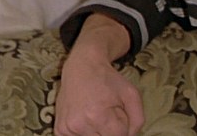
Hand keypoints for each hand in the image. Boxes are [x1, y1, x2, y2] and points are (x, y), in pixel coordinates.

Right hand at [54, 15, 144, 135]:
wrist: (81, 67)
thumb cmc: (108, 80)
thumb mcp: (131, 94)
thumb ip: (137, 120)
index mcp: (97, 115)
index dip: (122, 124)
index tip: (116, 110)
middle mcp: (79, 124)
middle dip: (110, 129)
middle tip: (106, 111)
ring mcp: (66, 128)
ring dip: (97, 131)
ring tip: (95, 112)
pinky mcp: (59, 129)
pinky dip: (85, 131)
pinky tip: (84, 116)